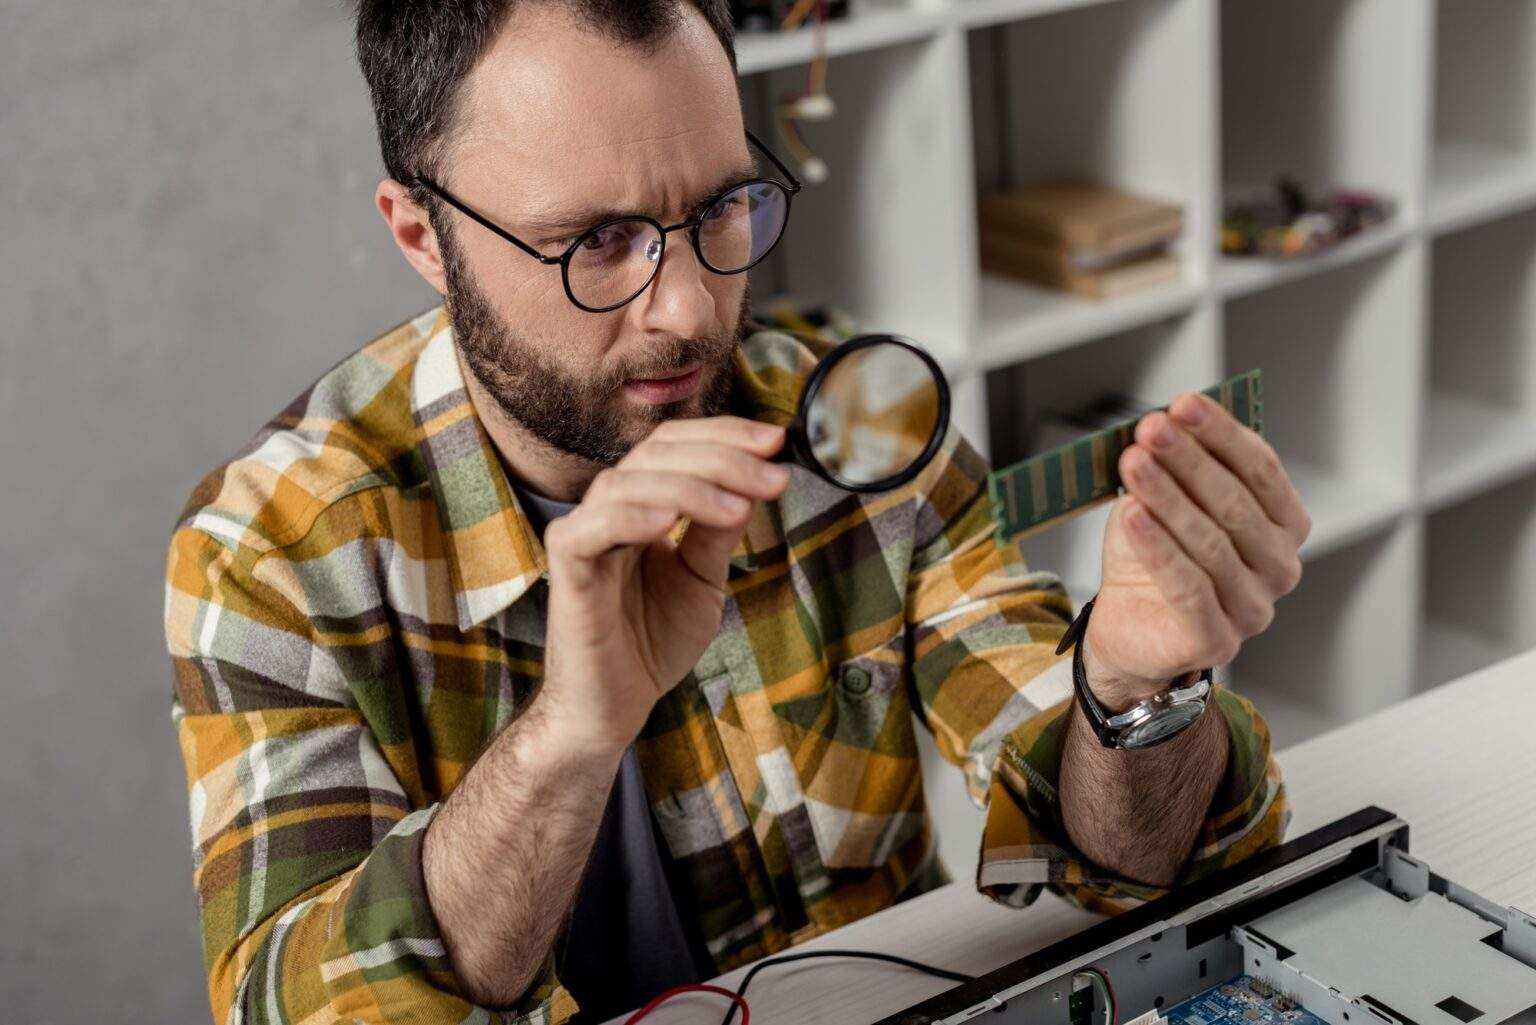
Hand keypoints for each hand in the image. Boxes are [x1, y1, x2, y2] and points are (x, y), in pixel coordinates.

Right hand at [539, 417, 790, 751]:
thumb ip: (719, 532)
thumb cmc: (651, 642)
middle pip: (656, 454)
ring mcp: (584, 535)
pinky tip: (670, 522)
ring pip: (626, 483)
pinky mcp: (566, 571)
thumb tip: (756, 481)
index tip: (777, 443)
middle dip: (722, 459)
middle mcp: (610, 510)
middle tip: (773, 476)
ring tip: (738, 508)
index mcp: (641, 503)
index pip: (675, 446)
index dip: (724, 435)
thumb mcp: (702, 579)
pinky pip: (588, 530)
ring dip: (689, 487)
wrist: (614, 708)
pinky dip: (629, 517)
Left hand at [1085, 392, 1310, 710]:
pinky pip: (1187, 586)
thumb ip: (1179, 467)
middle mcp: (1281, 567)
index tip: (1182, 404)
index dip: (1222, 434)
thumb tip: (1165, 419)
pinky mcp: (1217, 640)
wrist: (1129, 626)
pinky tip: (1131, 515)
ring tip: (1132, 463)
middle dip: (1190, 461)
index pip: (1262, 470)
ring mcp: (1254, 609)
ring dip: (1167, 496)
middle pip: (1236, 504)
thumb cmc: (1156, 556)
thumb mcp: (1169, 501)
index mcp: (1285, 526)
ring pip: (1211, 543)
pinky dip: (1157, 547)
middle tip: (1151, 429)